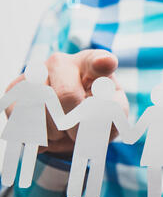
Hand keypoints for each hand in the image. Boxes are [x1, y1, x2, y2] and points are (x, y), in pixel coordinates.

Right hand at [5, 50, 128, 154]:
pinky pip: (22, 119)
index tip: (106, 63)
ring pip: (41, 109)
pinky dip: (37, 135)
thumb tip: (103, 109)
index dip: (102, 62)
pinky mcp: (15, 90)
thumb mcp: (112, 117)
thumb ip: (114, 113)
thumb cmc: (94, 116)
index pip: (96, 60)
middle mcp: (62, 62)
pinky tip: (46, 132)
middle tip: (79, 134)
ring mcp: (35, 72)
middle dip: (76, 124)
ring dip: (55, 133)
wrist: (67, 124)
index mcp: (91, 65)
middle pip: (67, 95)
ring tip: (63, 131)